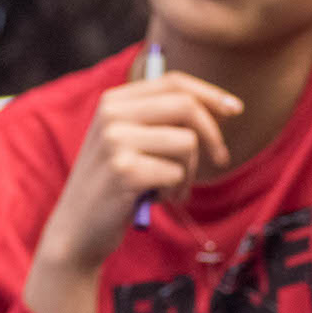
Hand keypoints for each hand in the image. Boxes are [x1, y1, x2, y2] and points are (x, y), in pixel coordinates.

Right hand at [35, 71, 241, 275]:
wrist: (76, 231)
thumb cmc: (113, 187)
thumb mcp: (126, 143)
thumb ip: (159, 120)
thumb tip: (219, 106)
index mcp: (113, 101)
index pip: (173, 82)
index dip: (209, 94)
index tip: (235, 110)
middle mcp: (111, 114)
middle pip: (185, 106)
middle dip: (212, 135)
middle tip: (221, 159)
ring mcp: (115, 141)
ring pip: (187, 143)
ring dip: (189, 173)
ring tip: (170, 190)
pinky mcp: (124, 171)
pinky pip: (176, 174)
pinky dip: (174, 192)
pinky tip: (154, 201)